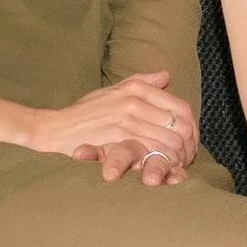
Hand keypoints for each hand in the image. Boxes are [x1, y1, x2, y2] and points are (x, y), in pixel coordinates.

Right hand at [0, 72, 197, 185]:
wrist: (53, 129)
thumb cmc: (83, 113)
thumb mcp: (110, 92)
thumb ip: (140, 82)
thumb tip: (166, 76)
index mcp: (136, 89)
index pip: (180, 107)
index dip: (192, 127)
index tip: (191, 142)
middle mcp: (134, 100)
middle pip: (179, 125)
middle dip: (188, 146)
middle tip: (187, 159)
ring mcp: (126, 119)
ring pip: (169, 140)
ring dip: (177, 157)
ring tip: (176, 167)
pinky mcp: (117, 138)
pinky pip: (150, 151)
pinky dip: (161, 163)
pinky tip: (161, 171)